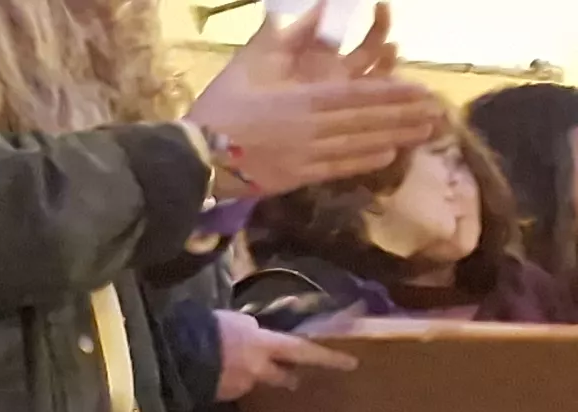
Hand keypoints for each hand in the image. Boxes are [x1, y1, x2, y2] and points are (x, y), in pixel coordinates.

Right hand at [188, 4, 440, 199]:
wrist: (191, 158)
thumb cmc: (219, 107)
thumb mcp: (249, 64)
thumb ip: (283, 36)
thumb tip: (316, 7)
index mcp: (304, 100)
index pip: (361, 96)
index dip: (395, 94)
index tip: (423, 91)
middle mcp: (313, 129)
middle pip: (368, 122)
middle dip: (405, 117)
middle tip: (438, 113)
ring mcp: (306, 157)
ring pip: (360, 146)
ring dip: (395, 138)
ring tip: (423, 133)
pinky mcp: (295, 178)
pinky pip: (338, 168)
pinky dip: (365, 162)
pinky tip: (387, 156)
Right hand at [213, 311, 359, 400]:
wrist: (174, 354)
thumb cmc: (206, 329)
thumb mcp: (235, 321)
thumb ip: (251, 328)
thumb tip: (256, 332)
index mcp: (265, 345)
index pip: (304, 351)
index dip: (327, 357)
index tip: (350, 364)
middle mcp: (258, 370)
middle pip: (283, 377)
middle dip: (288, 377)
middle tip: (294, 379)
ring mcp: (238, 386)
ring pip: (253, 382)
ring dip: (249, 376)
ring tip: (231, 367)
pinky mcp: (219, 397)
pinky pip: (229, 388)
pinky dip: (226, 381)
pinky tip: (213, 373)